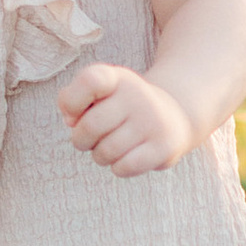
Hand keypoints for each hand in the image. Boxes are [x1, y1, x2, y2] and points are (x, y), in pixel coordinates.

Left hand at [58, 61, 194, 176]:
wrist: (174, 115)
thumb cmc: (122, 107)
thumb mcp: (99, 93)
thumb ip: (71, 99)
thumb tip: (71, 120)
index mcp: (117, 78)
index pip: (90, 81)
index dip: (73, 101)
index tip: (75, 112)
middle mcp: (138, 95)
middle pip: (90, 126)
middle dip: (81, 140)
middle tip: (90, 139)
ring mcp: (153, 120)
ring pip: (106, 152)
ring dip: (100, 156)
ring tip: (111, 147)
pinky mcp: (165, 146)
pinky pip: (124, 167)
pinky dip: (118, 167)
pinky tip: (126, 157)